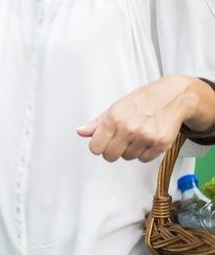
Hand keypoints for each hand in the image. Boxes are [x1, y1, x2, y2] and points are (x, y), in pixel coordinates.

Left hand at [76, 75, 214, 162]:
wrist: (173, 95)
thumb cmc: (143, 100)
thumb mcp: (115, 107)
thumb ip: (97, 124)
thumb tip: (81, 132)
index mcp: (114, 119)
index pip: (95, 148)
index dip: (98, 146)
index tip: (102, 142)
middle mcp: (129, 129)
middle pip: (109, 156)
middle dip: (112, 150)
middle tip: (120, 138)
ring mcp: (145, 137)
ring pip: (127, 158)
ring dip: (130, 149)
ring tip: (137, 134)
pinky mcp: (160, 144)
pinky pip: (144, 159)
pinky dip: (144, 152)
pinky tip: (147, 138)